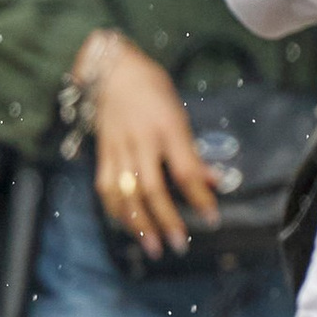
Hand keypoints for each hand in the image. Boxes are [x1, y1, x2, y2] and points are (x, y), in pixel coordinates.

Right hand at [81, 36, 215, 260]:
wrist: (111, 70)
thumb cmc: (153, 90)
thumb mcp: (179, 115)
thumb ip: (193, 152)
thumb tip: (214, 182)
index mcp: (167, 128)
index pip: (185, 170)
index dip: (199, 197)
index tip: (211, 219)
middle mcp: (142, 140)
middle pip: (153, 189)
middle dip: (167, 220)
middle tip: (180, 244)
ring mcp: (119, 148)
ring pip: (127, 194)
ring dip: (140, 224)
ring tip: (153, 247)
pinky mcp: (102, 153)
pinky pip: (106, 188)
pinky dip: (117, 211)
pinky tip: (128, 226)